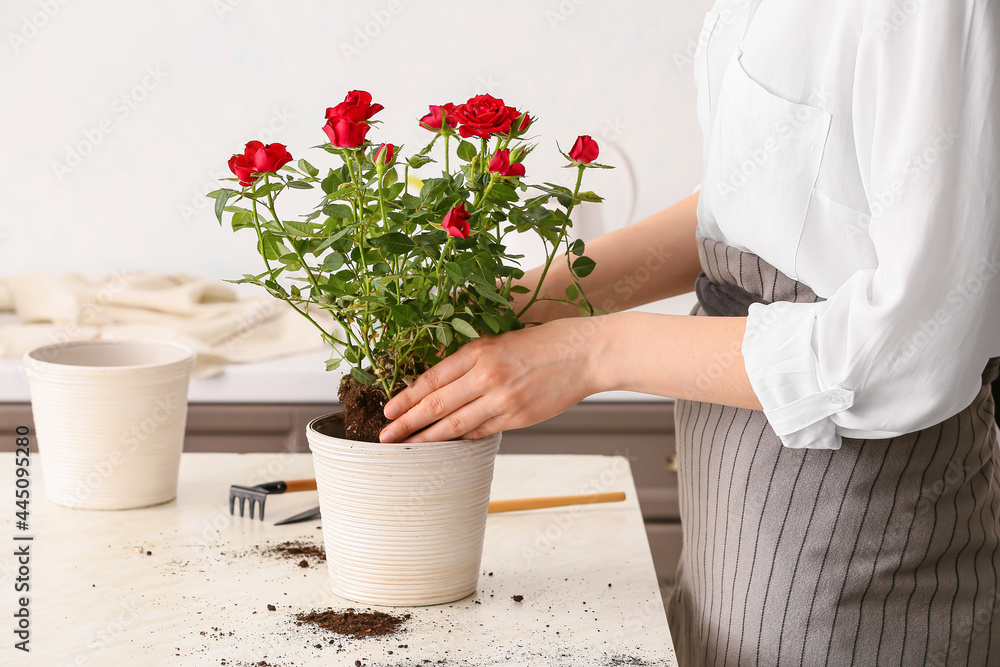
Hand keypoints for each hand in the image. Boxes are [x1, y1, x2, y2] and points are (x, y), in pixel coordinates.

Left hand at [379, 317, 607, 442]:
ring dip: (429, 438)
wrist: (587, 353)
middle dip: (407, 423)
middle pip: (437, 405)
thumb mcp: (502, 339)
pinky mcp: (518, 417)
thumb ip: (473, 359)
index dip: (406, 397)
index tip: (389, 409)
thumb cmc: (546, 341)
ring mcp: (503, 400)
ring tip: (408, 448)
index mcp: (480, 350)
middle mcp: (487, 375)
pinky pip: (482, 432)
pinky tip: (447, 445)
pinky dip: (462, 439)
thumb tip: (442, 382)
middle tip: (386, 437)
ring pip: (456, 425)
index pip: (432, 379)